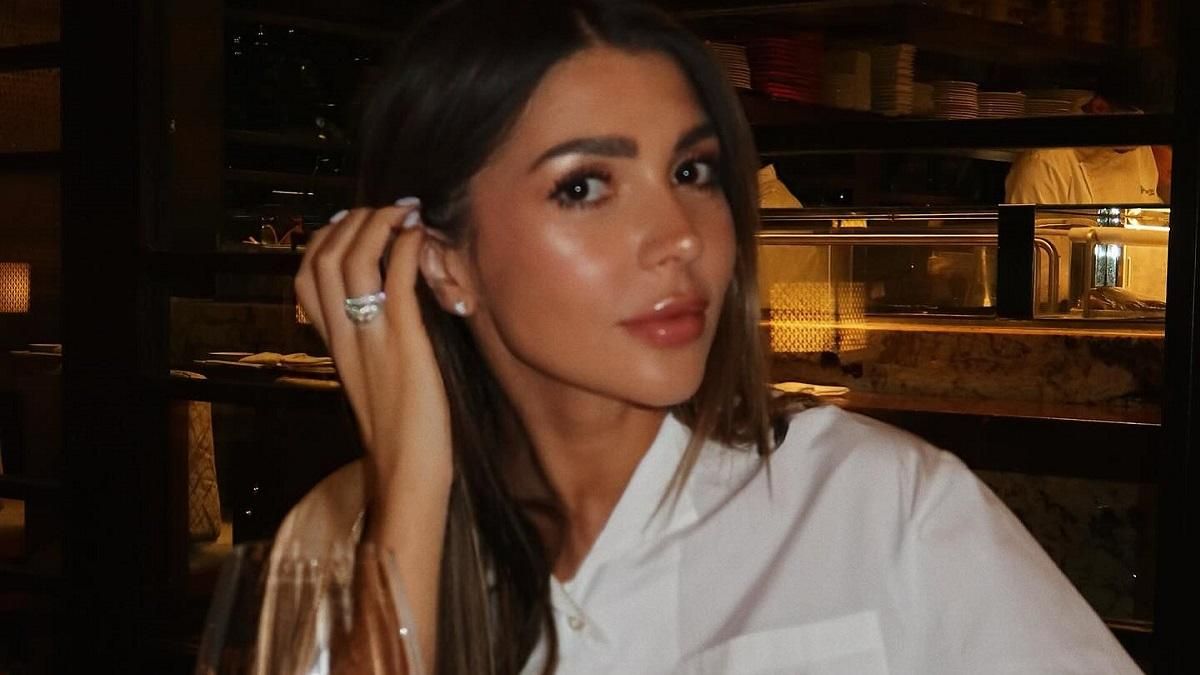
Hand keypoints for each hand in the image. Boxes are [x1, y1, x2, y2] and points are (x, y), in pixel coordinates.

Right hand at [295, 201, 452, 670]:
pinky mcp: (404, 345)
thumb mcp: (374, 382)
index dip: (323, 240)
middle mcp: (344, 337)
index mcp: (333, 346)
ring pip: (352, 260)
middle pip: (323, 258)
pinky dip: (407, 248)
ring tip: (405, 210)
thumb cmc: (402, 434)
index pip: (304, 277)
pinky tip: (422, 237)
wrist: (408, 474)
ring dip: (378, 224)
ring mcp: (371, 338)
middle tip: (387, 208)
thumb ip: (371, 347)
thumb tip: (389, 314)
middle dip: (353, 221)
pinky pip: (396, 281)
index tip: (353, 222)